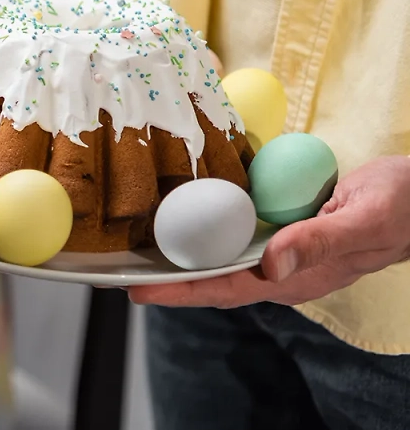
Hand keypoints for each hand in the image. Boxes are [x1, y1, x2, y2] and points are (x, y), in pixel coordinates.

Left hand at [130, 156, 409, 307]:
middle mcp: (282, 269)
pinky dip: (207, 224)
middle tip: (117, 268)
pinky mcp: (284, 229)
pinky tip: (182, 211)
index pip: (225, 290)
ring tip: (135, 243)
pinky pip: (237, 231)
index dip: (179, 291)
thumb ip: (318, 241)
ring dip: (181, 251)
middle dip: (166, 276)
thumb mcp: (362, 217)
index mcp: (297, 278)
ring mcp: (282, 250)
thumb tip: (271, 264)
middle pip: (212, 278)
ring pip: (220, 255)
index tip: (136, 291)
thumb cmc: (399, 207)